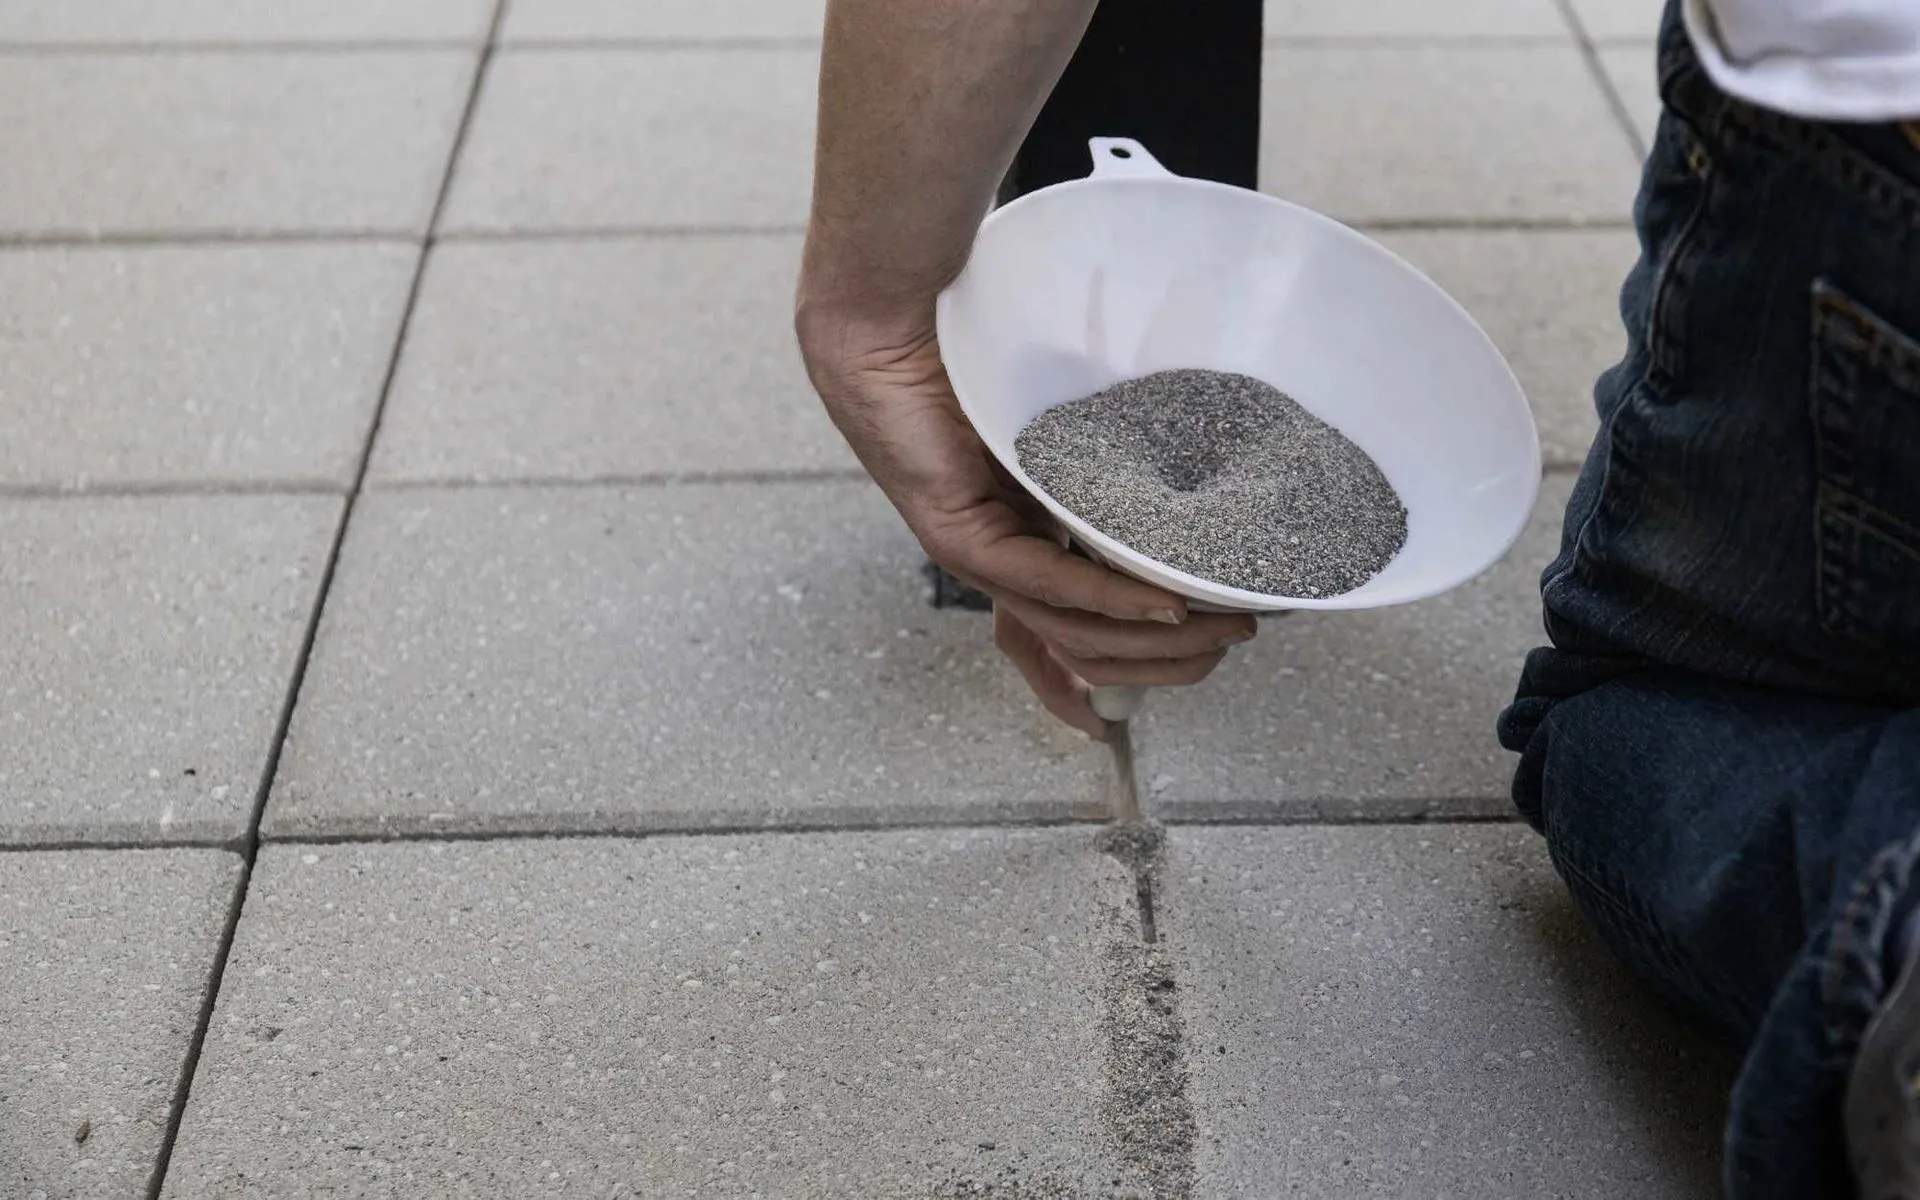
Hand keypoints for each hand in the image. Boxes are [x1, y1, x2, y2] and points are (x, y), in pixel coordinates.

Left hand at [797, 306, 1255, 737]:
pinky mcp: (960, 534)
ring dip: (1155, 637)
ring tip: (1219, 626)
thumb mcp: (1067, 433)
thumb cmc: (982, 361)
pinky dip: (1111, 598)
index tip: (1162, 700)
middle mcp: (996, 563)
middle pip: (1083, 648)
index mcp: (1017, 544)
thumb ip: (1109, 476)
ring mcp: (976, 555)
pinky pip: (1047, 583)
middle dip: (1163, 661)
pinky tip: (1164, 602)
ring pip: (1072, 629)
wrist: (896, 321)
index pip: (1059, 638)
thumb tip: (1195, 497)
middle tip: (1232, 642)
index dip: (1109, 678)